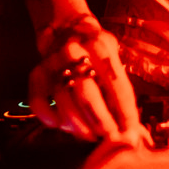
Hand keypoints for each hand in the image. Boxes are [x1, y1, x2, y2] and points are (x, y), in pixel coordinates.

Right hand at [29, 17, 149, 147]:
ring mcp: (53, 63)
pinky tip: (62, 126)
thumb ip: (120, 86)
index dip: (125, 112)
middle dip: (102, 122)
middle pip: (88, 95)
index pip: (116, 85)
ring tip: (92, 136)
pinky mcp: (36, 74)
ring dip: (79, 126)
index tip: (131, 132)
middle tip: (111, 139)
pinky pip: (38, 102)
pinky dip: (49, 117)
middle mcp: (74, 53)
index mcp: (99, 46)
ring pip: (63, 102)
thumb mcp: (112, 56)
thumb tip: (132, 126)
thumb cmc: (95, 50)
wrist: (64, 29)